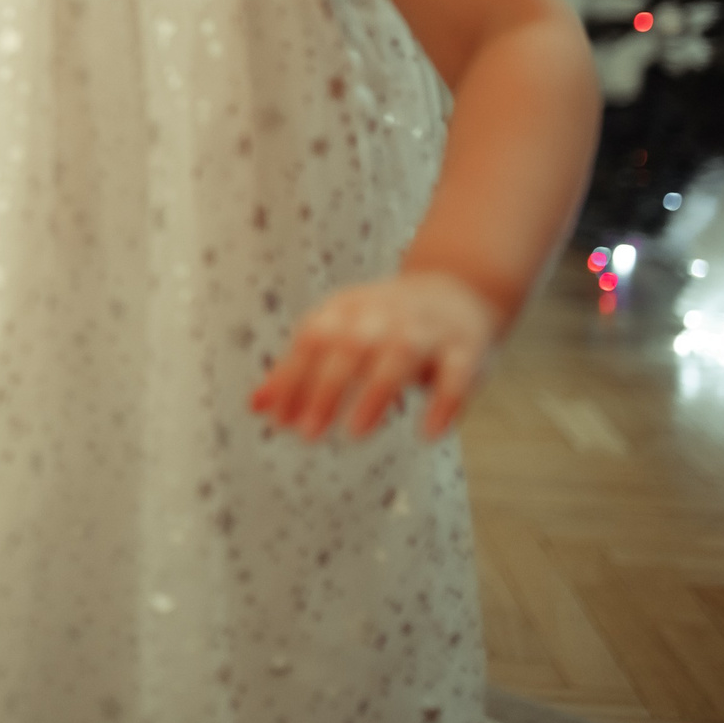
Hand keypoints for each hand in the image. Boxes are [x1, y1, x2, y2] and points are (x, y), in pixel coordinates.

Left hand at [251, 269, 502, 441]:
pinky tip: (427, 433)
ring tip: (356, 433)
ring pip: (400, 354)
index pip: (312, 339)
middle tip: (308, 433)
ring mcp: (427, 328)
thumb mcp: (338, 334)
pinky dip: (445, 402)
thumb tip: (256, 407)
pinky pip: (457, 372)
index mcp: (346, 309)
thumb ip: (299, 370)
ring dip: (376, 393)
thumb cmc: (384, 324)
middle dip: (327, 389)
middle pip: (351, 346)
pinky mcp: (467, 347)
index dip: (293, 378)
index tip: (279, 420)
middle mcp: (384, 313)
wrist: (458, 288)